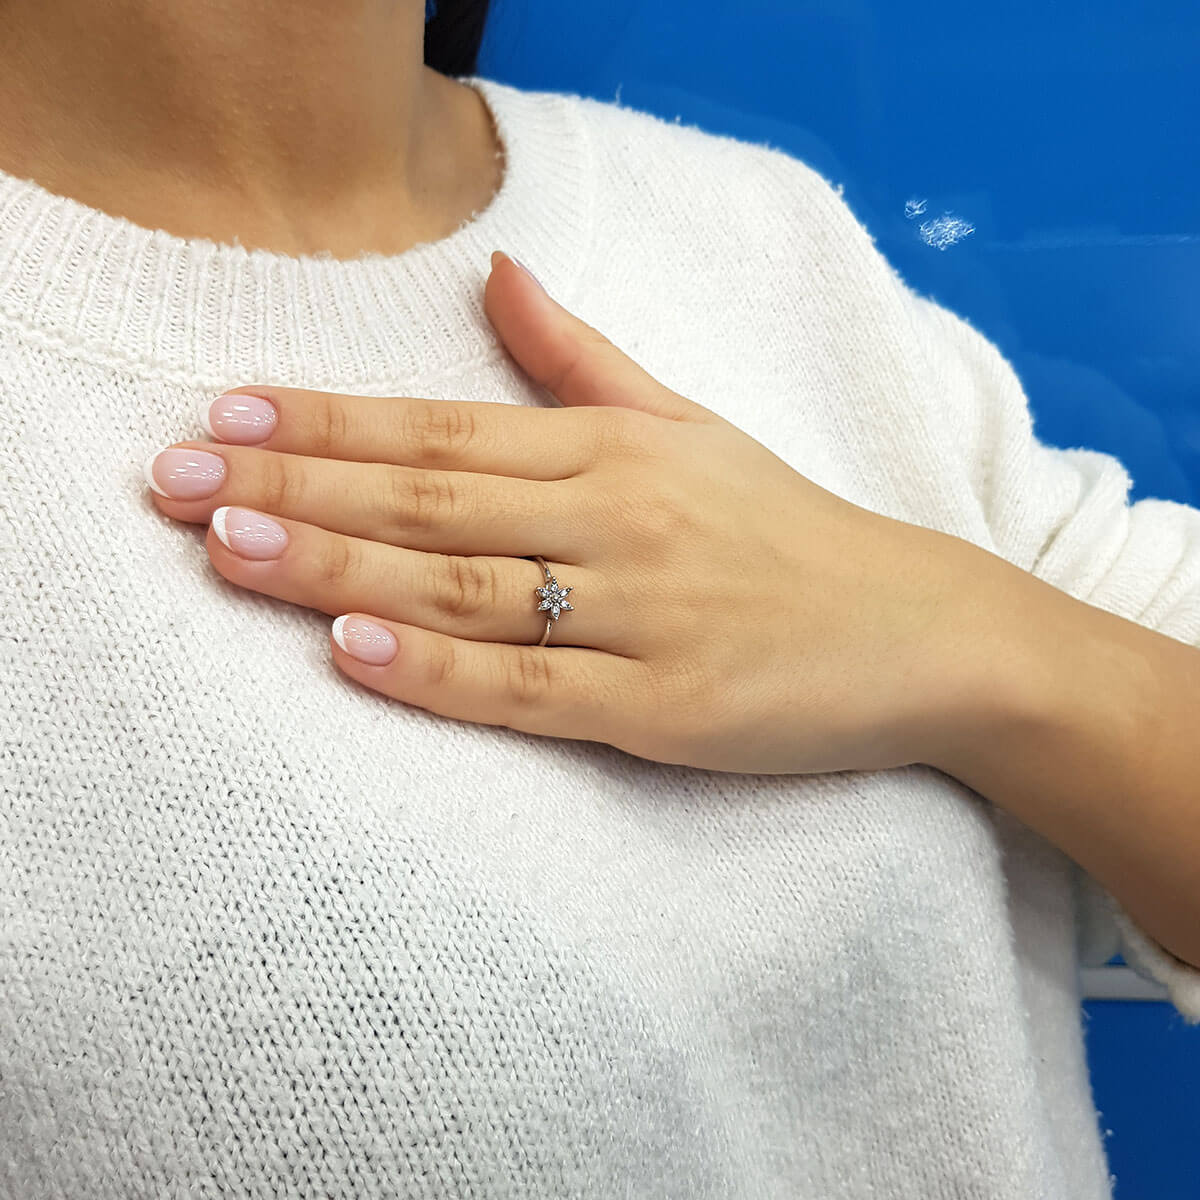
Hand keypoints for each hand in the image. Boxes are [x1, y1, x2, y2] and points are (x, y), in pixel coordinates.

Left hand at [144, 250, 994, 774]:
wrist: (920, 630)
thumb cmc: (792, 531)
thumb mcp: (694, 425)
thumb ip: (583, 358)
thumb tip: (501, 272)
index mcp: (616, 450)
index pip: (442, 428)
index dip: (326, 419)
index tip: (222, 414)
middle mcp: (618, 521)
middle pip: (428, 500)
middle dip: (293, 486)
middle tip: (172, 481)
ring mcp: (640, 616)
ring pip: (461, 587)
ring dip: (336, 566)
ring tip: (227, 548)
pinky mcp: (665, 707)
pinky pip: (532, 687)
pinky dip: (439, 671)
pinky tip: (354, 650)